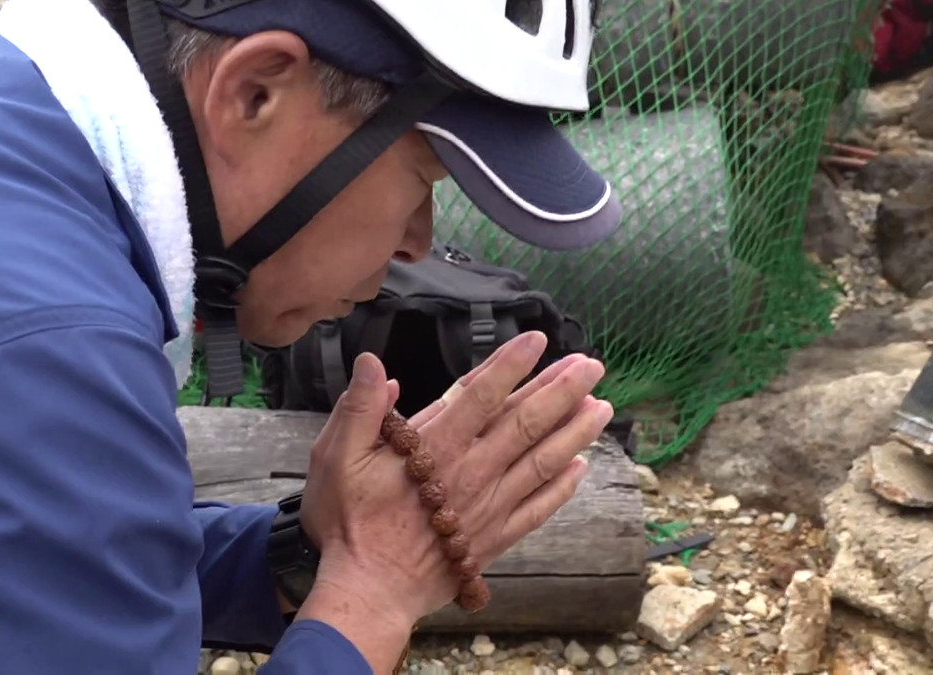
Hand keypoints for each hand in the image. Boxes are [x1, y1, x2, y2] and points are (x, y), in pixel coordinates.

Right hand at [293, 333, 610, 669]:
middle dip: (561, 390)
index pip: (481, 395)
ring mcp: (488, 507)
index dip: (511, 364)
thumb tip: (373, 364)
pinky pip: (538, 508)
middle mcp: (471, 472)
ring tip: (602, 407)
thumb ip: (358, 408)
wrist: (367, 591)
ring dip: (575, 432)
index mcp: (434, 448)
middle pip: (525, 423)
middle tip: (591, 365)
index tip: (537, 339)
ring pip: (542, 461)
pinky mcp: (493, 538)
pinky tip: (580, 467)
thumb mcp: (335, 457)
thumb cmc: (347, 524)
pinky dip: (562, 486)